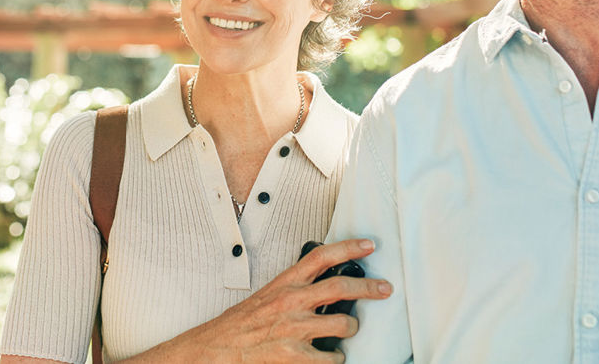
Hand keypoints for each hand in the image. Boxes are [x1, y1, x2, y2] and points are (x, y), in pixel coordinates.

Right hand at [137, 238, 391, 363]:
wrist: (214, 352)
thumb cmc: (238, 328)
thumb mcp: (265, 298)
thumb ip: (293, 292)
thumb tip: (324, 293)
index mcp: (284, 284)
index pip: (321, 257)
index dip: (348, 248)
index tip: (368, 246)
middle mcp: (292, 303)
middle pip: (341, 288)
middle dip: (369, 289)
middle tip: (385, 289)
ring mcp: (295, 330)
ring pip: (344, 326)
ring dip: (349, 332)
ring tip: (344, 334)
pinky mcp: (296, 357)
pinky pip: (333, 359)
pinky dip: (335, 360)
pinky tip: (328, 358)